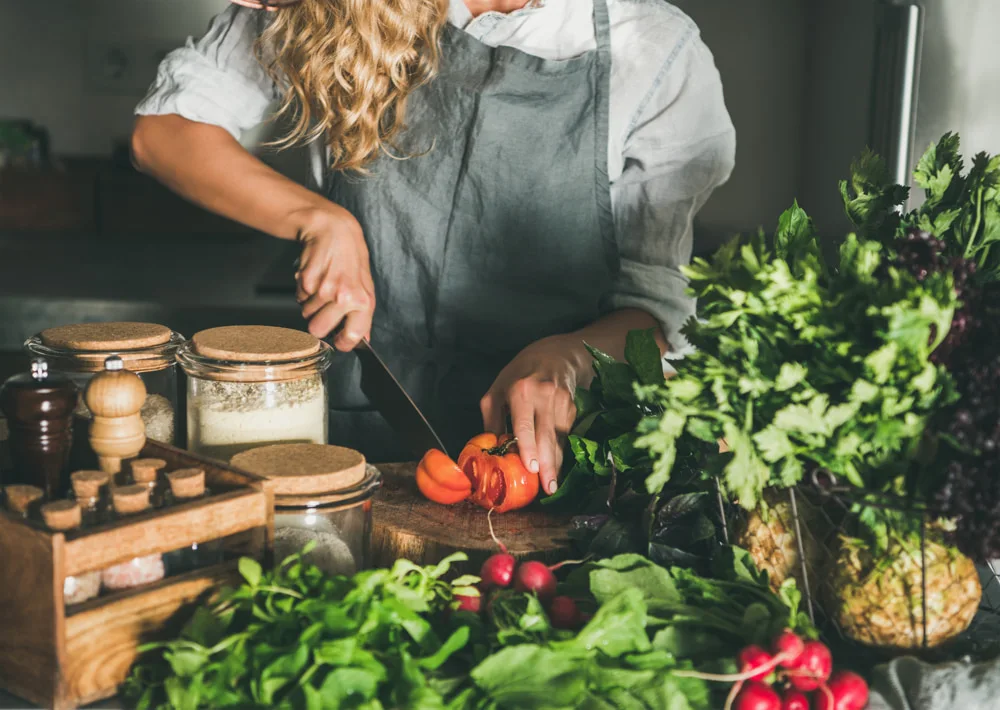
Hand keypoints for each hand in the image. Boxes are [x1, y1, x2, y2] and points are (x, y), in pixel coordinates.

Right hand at [295, 208, 375, 350]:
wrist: (335, 231)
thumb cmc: (351, 260)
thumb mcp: (365, 287)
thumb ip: (363, 315)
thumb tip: (364, 339)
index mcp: (363, 302)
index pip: (351, 336)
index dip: (342, 342)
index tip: (338, 339)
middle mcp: (344, 297)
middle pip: (318, 330)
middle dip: (318, 323)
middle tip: (325, 308)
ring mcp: (324, 289)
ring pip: (306, 314)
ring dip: (310, 304)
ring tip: (322, 286)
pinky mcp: (306, 281)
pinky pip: (299, 298)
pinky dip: (304, 291)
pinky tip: (315, 277)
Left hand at [480, 335, 587, 495]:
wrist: (556, 355)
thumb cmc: (519, 374)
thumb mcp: (496, 390)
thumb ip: (492, 420)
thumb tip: (491, 449)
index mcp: (520, 391)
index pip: (525, 424)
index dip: (528, 447)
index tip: (532, 468)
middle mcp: (544, 396)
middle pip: (547, 436)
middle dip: (549, 465)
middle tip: (548, 488)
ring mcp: (562, 402)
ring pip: (559, 439)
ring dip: (556, 463)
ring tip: (551, 485)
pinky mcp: (572, 409)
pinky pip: (565, 435)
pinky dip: (560, 452)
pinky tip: (555, 467)